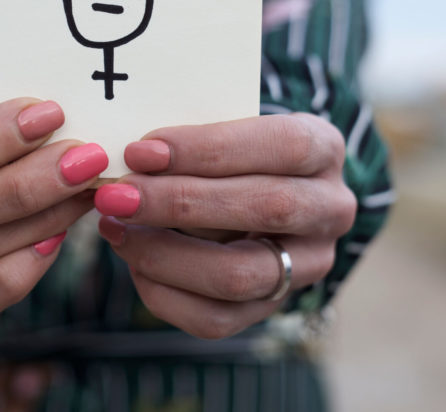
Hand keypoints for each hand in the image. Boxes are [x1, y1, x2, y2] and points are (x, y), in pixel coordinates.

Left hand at [94, 113, 354, 339]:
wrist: (252, 189)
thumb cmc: (226, 150)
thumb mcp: (221, 127)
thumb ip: (186, 142)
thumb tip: (130, 161)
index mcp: (323, 148)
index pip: (281, 145)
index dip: (208, 149)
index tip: (142, 151)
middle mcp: (330, 209)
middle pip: (266, 209)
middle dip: (180, 203)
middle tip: (117, 195)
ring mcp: (307, 265)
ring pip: (240, 275)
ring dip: (164, 253)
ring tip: (115, 227)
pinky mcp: (273, 306)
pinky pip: (216, 318)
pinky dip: (164, 292)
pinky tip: (132, 262)